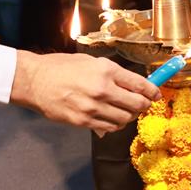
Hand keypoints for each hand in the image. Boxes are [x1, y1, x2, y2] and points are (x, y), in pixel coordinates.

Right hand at [11, 51, 157, 132]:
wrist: (34, 81)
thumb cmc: (60, 68)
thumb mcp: (89, 62)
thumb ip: (111, 74)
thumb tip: (131, 84)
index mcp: (106, 70)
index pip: (140, 84)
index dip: (152, 91)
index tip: (156, 94)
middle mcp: (102, 89)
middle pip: (137, 104)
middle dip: (144, 105)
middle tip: (144, 104)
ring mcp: (93, 108)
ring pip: (125, 119)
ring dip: (129, 116)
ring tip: (126, 111)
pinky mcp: (83, 122)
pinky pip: (109, 127)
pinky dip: (115, 124)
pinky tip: (111, 118)